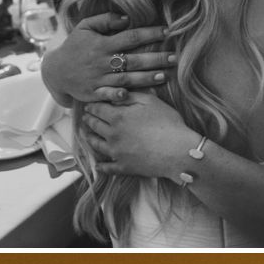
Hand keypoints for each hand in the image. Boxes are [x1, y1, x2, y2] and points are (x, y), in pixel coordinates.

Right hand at [47, 22, 171, 100]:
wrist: (55, 70)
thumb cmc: (75, 45)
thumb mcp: (86, 26)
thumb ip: (106, 20)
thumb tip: (127, 19)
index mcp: (103, 44)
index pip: (131, 37)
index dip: (149, 34)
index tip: (167, 31)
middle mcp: (102, 62)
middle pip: (133, 60)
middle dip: (155, 59)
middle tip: (174, 58)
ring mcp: (98, 79)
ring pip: (125, 79)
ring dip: (145, 78)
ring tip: (164, 76)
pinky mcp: (93, 93)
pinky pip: (108, 96)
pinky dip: (119, 97)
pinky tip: (132, 96)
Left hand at [81, 85, 202, 179]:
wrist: (177, 151)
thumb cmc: (167, 123)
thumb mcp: (150, 102)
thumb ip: (131, 97)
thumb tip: (116, 95)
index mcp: (118, 117)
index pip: (98, 109)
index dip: (92, 106)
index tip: (88, 105)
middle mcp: (112, 134)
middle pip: (95, 126)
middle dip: (88, 120)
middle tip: (85, 117)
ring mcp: (116, 152)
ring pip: (96, 145)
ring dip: (90, 138)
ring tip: (87, 135)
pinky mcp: (123, 167)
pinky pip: (107, 168)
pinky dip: (101, 166)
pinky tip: (98, 165)